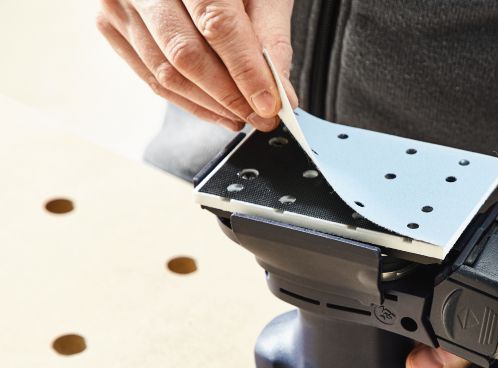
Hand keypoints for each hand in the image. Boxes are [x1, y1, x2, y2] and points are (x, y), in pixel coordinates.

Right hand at [96, 0, 297, 131]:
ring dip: (209, 105)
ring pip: (166, 73)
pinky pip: (151, 77)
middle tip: (261, 118)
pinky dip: (188, 101)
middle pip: (186, 55)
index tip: (269, 104)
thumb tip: (279, 92)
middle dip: (228, 96)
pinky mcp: (110, 24)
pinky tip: (216, 109)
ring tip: (241, 117)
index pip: (217, 25)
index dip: (244, 71)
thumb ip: (270, 35)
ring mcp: (120, 4)